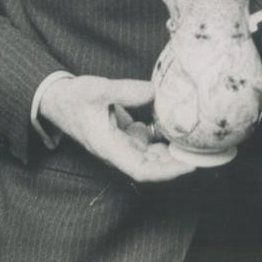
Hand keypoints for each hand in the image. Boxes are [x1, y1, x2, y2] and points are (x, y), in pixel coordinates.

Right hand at [39, 75, 193, 181]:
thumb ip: (125, 91)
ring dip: (172, 152)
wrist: (58, 100)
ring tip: (196, 142)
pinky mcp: (124, 135)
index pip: (141, 170)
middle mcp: (117, 151)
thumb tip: (153, 91)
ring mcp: (121, 144)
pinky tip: (178, 127)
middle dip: (176, 163)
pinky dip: (163, 138)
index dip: (166, 172)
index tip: (188, 166)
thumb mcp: (97, 90)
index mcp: (109, 148)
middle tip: (202, 152)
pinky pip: (148, 142)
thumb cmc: (73, 98)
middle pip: (152, 166)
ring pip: (152, 155)